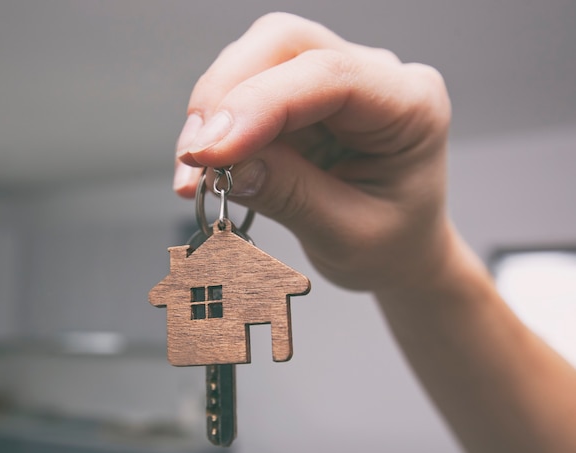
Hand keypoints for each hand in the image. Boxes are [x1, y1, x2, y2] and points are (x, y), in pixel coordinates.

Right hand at [173, 12, 451, 291]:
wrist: (400, 253)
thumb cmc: (392, 245)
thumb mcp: (349, 236)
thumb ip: (291, 196)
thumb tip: (225, 163)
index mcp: (411, 105)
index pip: (330, 74)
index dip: (260, 104)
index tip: (209, 151)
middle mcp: (375, 77)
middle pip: (284, 45)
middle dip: (226, 95)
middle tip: (195, 157)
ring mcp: (335, 83)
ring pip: (255, 61)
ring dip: (213, 113)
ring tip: (196, 174)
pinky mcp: (302, 101)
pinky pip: (245, 93)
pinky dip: (217, 128)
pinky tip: (207, 168)